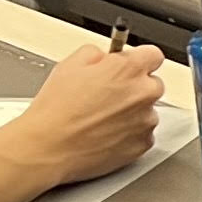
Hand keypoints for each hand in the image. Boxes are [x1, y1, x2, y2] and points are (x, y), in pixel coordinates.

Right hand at [12, 41, 167, 185]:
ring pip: (146, 110)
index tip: (128, 66)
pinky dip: (129, 133)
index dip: (137, 60)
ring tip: (100, 118)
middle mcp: (144, 93)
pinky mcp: (143, 144)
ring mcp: (146, 120)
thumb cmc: (56, 110)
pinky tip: (105, 133)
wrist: (48, 148)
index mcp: (129, 69)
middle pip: (151, 84)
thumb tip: (106, 56)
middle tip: (107, 95)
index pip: (153, 55)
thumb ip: (97, 53)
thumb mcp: (70, 64)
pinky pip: (142, 134)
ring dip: (131, 112)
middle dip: (134, 87)